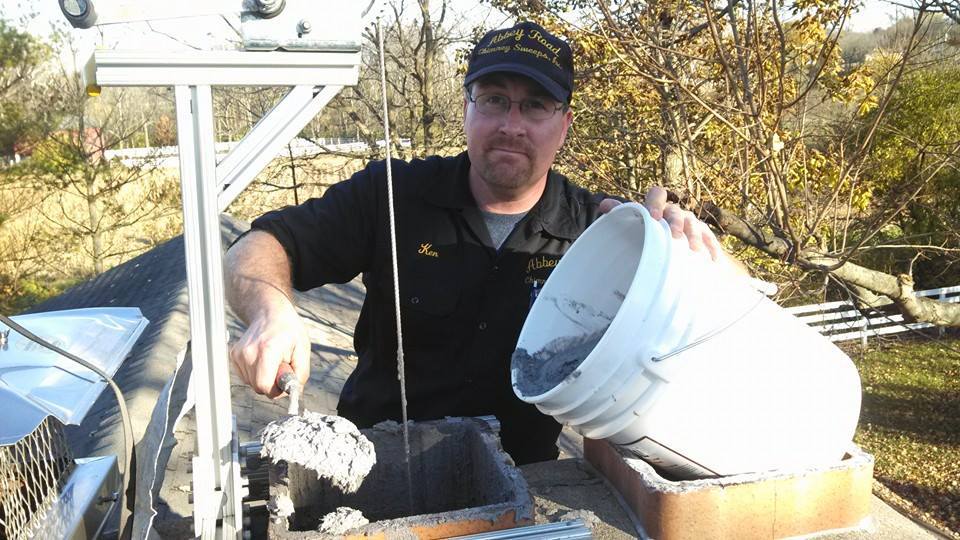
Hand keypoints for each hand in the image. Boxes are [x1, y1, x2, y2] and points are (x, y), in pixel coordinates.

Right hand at [229, 301, 310, 397]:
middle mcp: (249, 353)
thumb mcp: (303, 349)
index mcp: (267, 350)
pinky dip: (255, 372)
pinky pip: (245, 376)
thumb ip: (300, 374)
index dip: (276, 389)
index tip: (284, 379)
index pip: (264, 386)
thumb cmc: (288, 330)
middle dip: (271, 383)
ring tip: (272, 361)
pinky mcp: (234, 355)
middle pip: (257, 387)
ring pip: (250, 382)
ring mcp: (239, 354)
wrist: (270, 312)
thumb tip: (294, 392)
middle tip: (281, 367)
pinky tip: (263, 359)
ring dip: (263, 377)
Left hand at [599, 186, 722, 261]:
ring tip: (693, 251)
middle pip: (677, 212)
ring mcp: (692, 224)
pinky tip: (712, 260)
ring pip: (695, 225)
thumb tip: (604, 204)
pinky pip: (711, 240)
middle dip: (676, 223)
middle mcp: (675, 213)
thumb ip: (622, 214)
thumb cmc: (650, 237)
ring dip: (694, 237)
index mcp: (657, 207)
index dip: (655, 203)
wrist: (677, 252)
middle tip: (674, 237)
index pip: (657, 194)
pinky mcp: (706, 237)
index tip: (653, 218)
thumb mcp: (636, 226)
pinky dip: (711, 249)